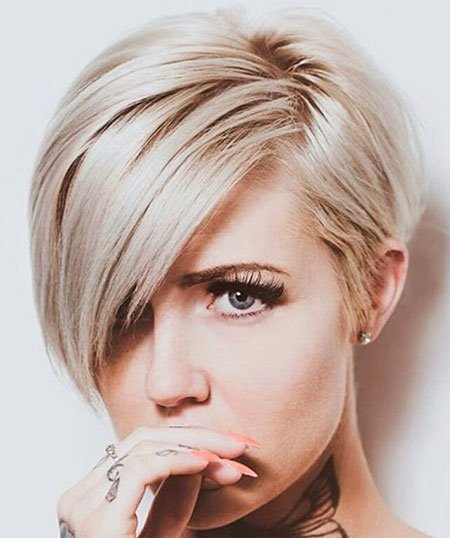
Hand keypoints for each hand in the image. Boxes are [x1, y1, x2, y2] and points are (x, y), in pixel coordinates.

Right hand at [56, 426, 258, 537]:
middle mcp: (80, 497)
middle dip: (196, 436)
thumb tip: (201, 458)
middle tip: (237, 443)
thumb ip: (173, 498)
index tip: (226, 445)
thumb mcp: (161, 534)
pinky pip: (140, 471)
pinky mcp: (98, 523)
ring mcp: (83, 507)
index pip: (141, 447)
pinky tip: (205, 464)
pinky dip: (177, 460)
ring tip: (230, 456)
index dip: (186, 439)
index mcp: (91, 496)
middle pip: (143, 441)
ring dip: (195, 447)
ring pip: (143, 448)